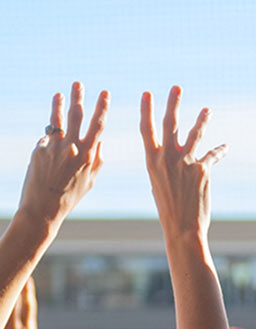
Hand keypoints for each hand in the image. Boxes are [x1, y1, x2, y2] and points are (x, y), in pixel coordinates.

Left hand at [17, 83, 107, 226]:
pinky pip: (47, 140)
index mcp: (89, 155)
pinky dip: (50, 142)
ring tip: (59, 94)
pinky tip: (49, 153)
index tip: (104, 93)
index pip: (98, 125)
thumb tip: (101, 140)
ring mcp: (54, 147)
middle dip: (78, 97)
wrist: (43, 207)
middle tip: (78, 83)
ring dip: (59, 104)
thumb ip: (98, 159)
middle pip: (76, 115)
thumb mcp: (91, 180)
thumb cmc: (70, 196)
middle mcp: (72, 148)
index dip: (102, 107)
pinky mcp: (39, 149)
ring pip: (57, 120)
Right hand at [140, 87, 226, 240]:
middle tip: (176, 87)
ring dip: (202, 120)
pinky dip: (219, 151)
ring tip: (207, 110)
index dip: (146, 110)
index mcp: (151, 161)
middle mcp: (167, 159)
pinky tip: (225, 146)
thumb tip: (166, 159)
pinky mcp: (202, 170)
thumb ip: (163, 167)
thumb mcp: (158, 185)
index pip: (147, 130)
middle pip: (170, 124)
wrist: (182, 228)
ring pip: (195, 135)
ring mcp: (185, 163)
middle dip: (173, 104)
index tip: (147, 93)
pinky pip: (212, 155)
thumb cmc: (169, 209)